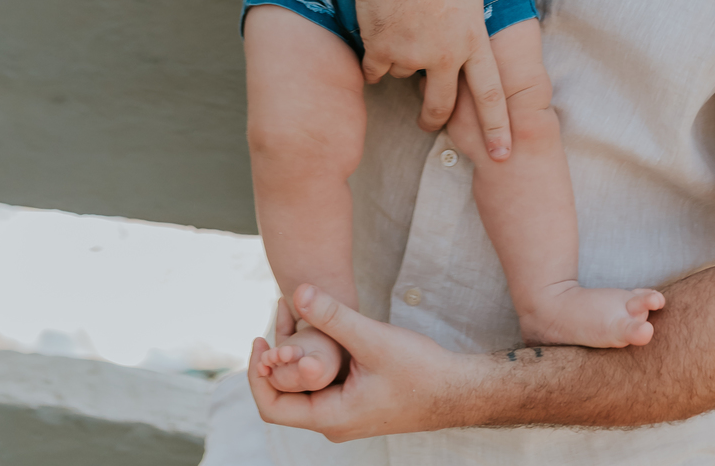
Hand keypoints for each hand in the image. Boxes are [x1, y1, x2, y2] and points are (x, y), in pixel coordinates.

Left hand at [248, 285, 486, 441]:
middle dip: (276, 357)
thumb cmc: (420, 371)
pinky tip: (322, 328)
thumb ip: (332, 316)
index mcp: (331, 417)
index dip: (257, 374)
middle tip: (278, 315)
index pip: (272, 407)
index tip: (260, 338)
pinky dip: (314, 358)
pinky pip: (322, 384)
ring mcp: (345, 414)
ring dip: (295, 355)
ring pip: (305, 388)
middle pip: (285, 396)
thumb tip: (297, 292)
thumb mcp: (372, 339)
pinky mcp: (356, 402)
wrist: (457, 390)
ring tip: (296, 314)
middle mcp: (333, 422)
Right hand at [352, 0, 544, 159]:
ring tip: (400, 35)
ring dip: (403, 66)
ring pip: (406, 77)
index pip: (490, 93)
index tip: (503, 153)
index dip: (497, 126)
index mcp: (472, 38)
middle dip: (434, 119)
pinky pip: (375, 69)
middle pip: (441, 104)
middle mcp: (444, 54)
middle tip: (430, 124)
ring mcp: (411, 56)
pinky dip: (374, 61)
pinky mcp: (381, 50)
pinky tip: (374, 42)